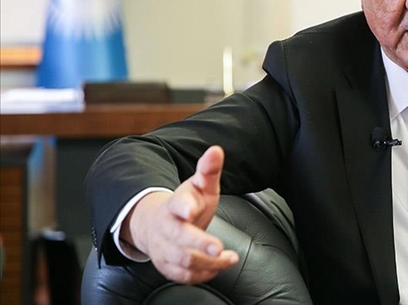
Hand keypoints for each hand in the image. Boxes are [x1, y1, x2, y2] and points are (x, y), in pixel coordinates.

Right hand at [121, 146, 238, 283]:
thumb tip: (216, 150)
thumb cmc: (188, 203)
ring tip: (230, 257)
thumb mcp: (200, 185)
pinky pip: (183, 276)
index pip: (177, 205)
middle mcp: (167, 228)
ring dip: (209, 262)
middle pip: (179, 238)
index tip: (192, 210)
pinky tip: (218, 267)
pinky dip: (202, 274)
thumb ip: (209, 170)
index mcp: (176, 205)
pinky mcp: (168, 266)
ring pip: (184, 260)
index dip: (184, 207)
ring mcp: (165, 249)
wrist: (159, 224)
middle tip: (219, 248)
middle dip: (199, 243)